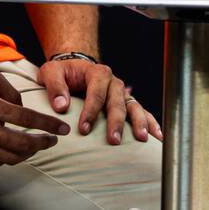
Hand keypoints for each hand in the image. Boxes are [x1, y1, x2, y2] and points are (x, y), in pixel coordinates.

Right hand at [0, 65, 70, 167]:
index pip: (26, 118)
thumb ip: (9, 89)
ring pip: (8, 158)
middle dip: (42, 143)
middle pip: (21, 143)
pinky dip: (6, 158)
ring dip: (26, 153)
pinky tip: (12, 150)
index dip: (48, 125)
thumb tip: (22, 108)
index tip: (62, 129)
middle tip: (52, 140)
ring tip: (34, 146)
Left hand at [38, 58, 163, 143]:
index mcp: (97, 72)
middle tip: (113, 140)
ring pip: (133, 106)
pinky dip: (151, 122)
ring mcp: (122, 93)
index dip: (90, 111)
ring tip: (142, 138)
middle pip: (117, 102)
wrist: (74, 69)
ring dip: (138, 122)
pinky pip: (141, 111)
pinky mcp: (126, 103)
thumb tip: (61, 106)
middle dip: (116, 121)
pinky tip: (157, 136)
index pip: (96, 93)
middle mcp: (113, 82)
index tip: (83, 129)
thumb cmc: (62, 73)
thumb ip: (54, 87)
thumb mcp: (50, 73)